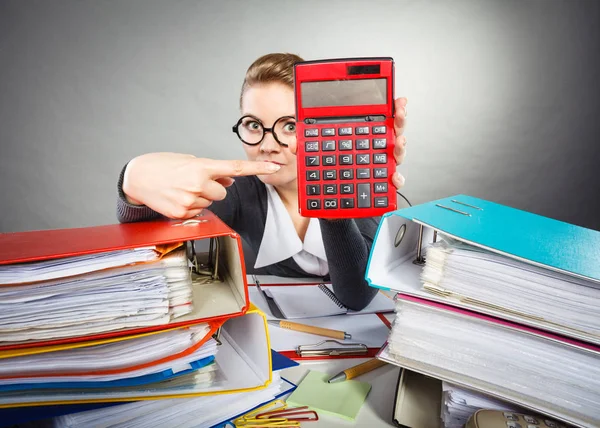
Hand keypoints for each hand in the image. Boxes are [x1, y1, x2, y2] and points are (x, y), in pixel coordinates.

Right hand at [122, 152, 280, 218]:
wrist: (137, 177)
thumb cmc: (162, 165)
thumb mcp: (189, 161)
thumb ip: (213, 171)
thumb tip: (230, 179)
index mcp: (202, 167)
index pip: (236, 168)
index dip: (258, 168)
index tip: (274, 166)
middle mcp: (198, 184)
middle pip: (223, 192)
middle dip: (214, 188)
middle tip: (194, 182)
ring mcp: (190, 200)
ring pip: (210, 203)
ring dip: (201, 197)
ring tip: (183, 188)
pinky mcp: (182, 213)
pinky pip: (198, 212)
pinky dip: (191, 206)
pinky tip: (178, 197)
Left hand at [287, 97, 407, 188]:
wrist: (331, 202)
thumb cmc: (328, 174)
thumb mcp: (314, 157)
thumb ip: (305, 148)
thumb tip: (294, 142)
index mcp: (362, 137)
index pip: (378, 119)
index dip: (390, 109)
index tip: (396, 100)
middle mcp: (375, 150)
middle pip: (393, 132)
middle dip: (399, 122)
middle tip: (399, 114)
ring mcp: (380, 167)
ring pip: (397, 155)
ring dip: (401, 147)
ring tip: (399, 142)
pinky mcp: (380, 185)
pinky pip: (392, 182)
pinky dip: (396, 180)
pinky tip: (394, 177)